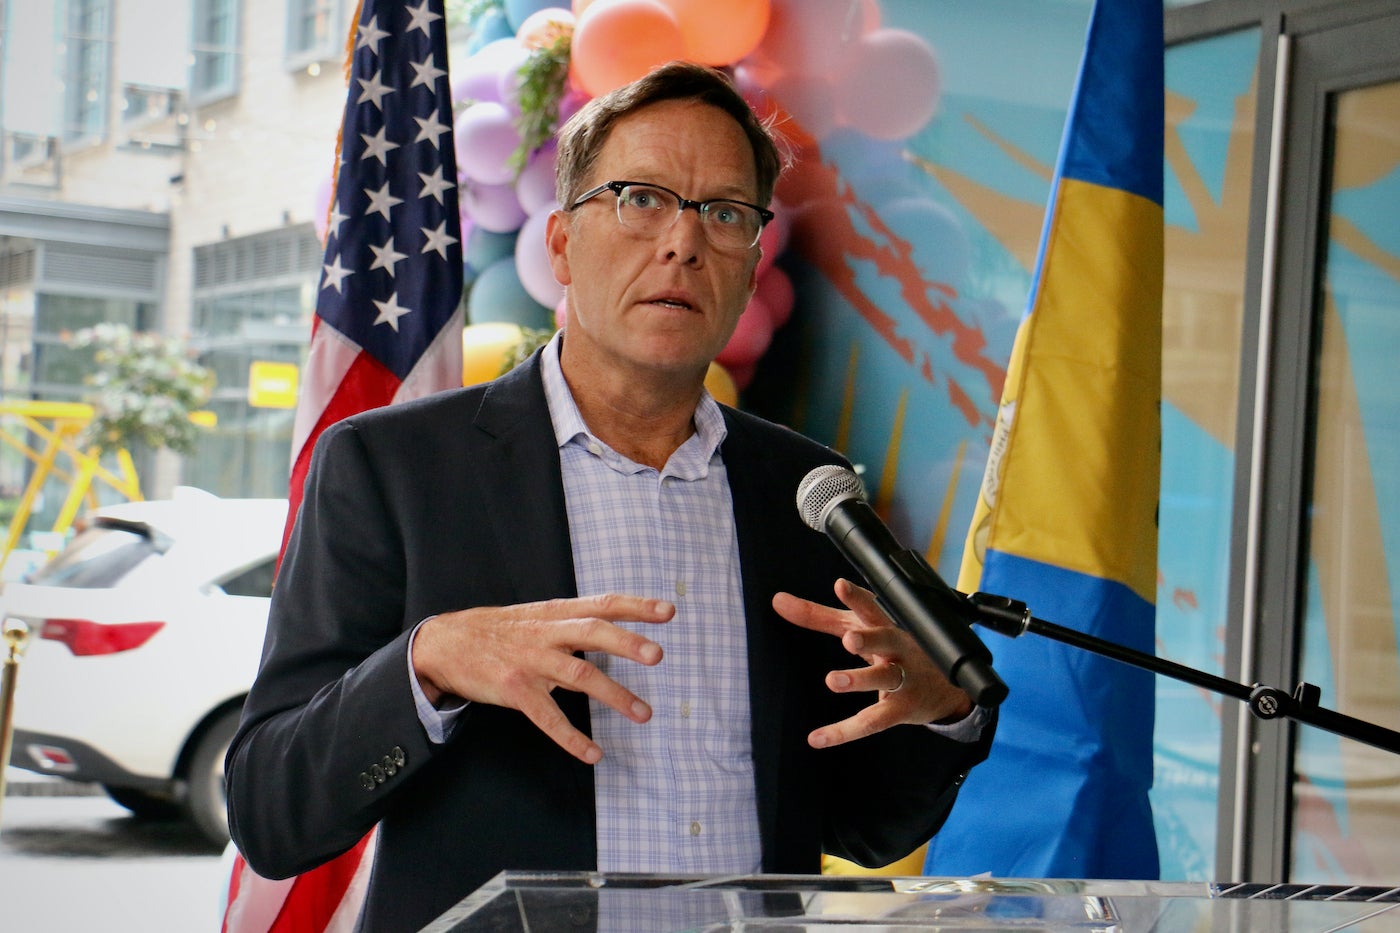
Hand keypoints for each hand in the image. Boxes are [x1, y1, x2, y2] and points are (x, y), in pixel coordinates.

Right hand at [411, 593, 672, 763]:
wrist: (445, 643)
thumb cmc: (499, 632)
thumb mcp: (536, 619)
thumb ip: (572, 629)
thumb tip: (610, 643)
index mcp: (555, 613)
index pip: (602, 603)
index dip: (636, 606)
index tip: (668, 611)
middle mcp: (546, 633)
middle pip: (593, 632)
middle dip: (627, 643)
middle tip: (659, 655)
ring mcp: (530, 662)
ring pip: (579, 676)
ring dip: (615, 695)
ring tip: (644, 713)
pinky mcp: (514, 690)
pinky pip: (548, 717)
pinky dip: (572, 737)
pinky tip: (594, 753)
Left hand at [772, 578, 973, 748]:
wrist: (942, 688)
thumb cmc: (889, 648)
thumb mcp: (855, 627)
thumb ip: (817, 615)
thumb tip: (777, 600)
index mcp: (886, 624)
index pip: (871, 607)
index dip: (857, 598)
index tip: (841, 585)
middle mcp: (898, 649)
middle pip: (887, 639)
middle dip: (870, 639)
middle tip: (850, 639)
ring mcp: (902, 680)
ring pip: (884, 679)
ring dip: (860, 679)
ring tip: (834, 680)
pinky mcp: (900, 710)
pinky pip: (872, 721)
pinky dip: (844, 732)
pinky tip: (817, 738)